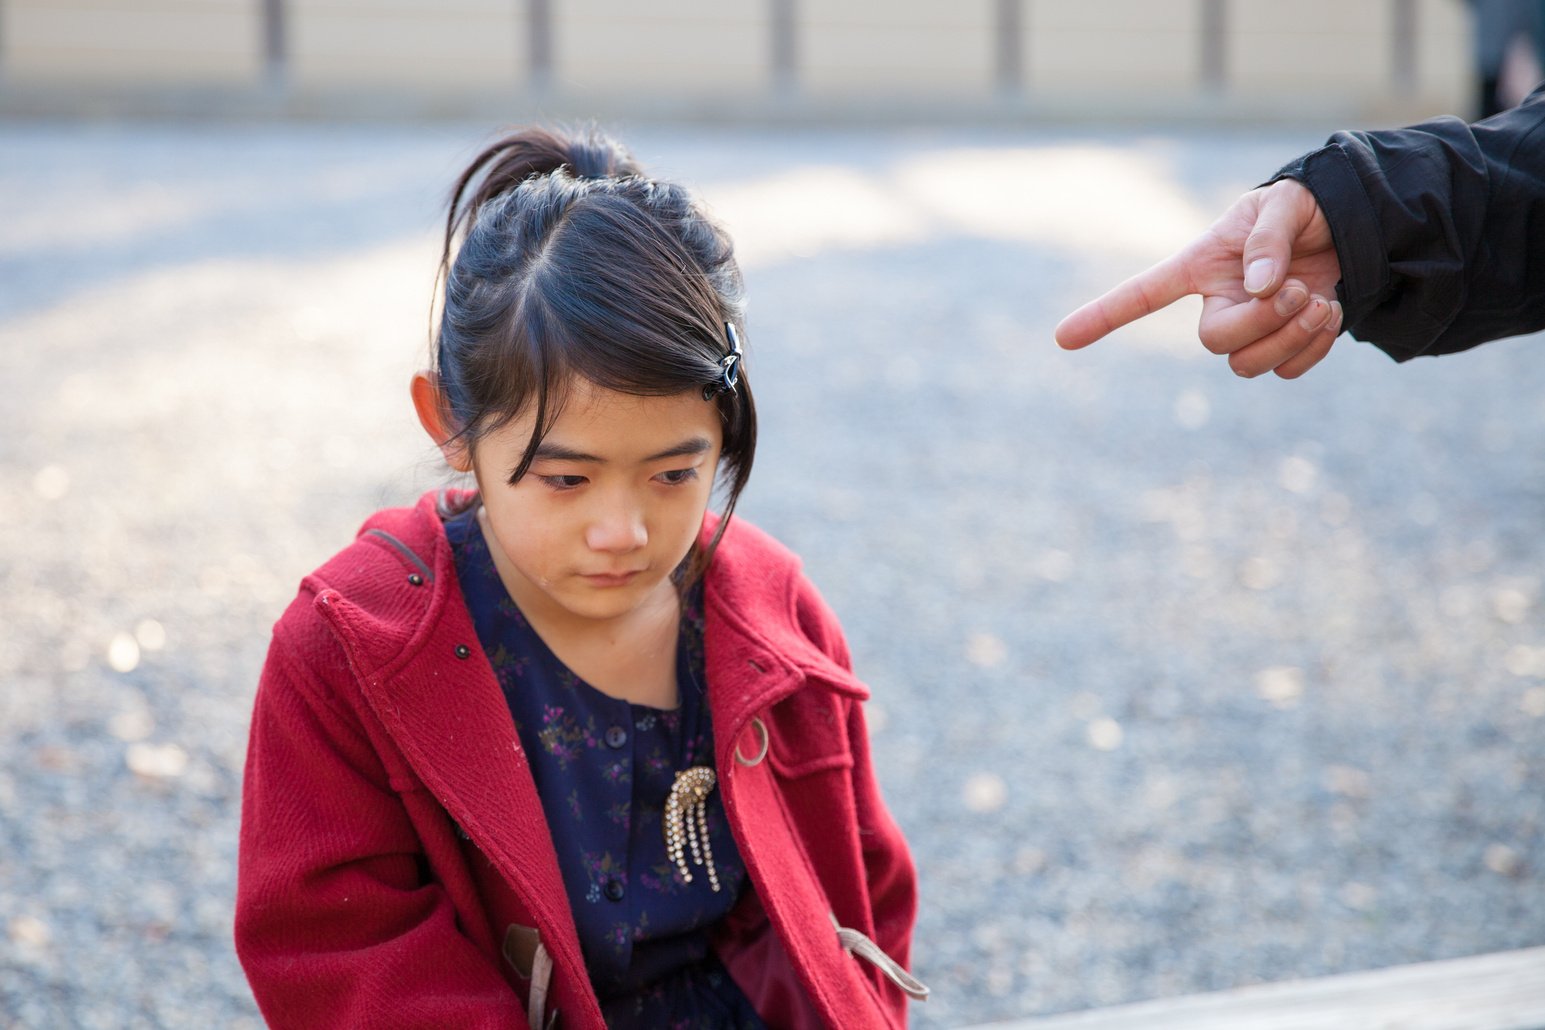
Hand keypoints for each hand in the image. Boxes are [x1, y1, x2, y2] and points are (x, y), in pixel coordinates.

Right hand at [1054, 178, 1343, 378]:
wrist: (1350, 224)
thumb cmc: (1303, 207)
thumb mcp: (1284, 203)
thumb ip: (1266, 239)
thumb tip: (1256, 289)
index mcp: (1200, 265)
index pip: (1143, 293)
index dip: (1103, 315)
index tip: (1062, 337)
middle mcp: (1216, 302)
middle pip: (1214, 341)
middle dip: (1259, 323)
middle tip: (1295, 291)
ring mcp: (1249, 328)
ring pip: (1248, 365)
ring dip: (1290, 338)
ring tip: (1318, 302)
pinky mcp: (1283, 345)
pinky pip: (1287, 370)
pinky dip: (1313, 348)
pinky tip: (1327, 313)